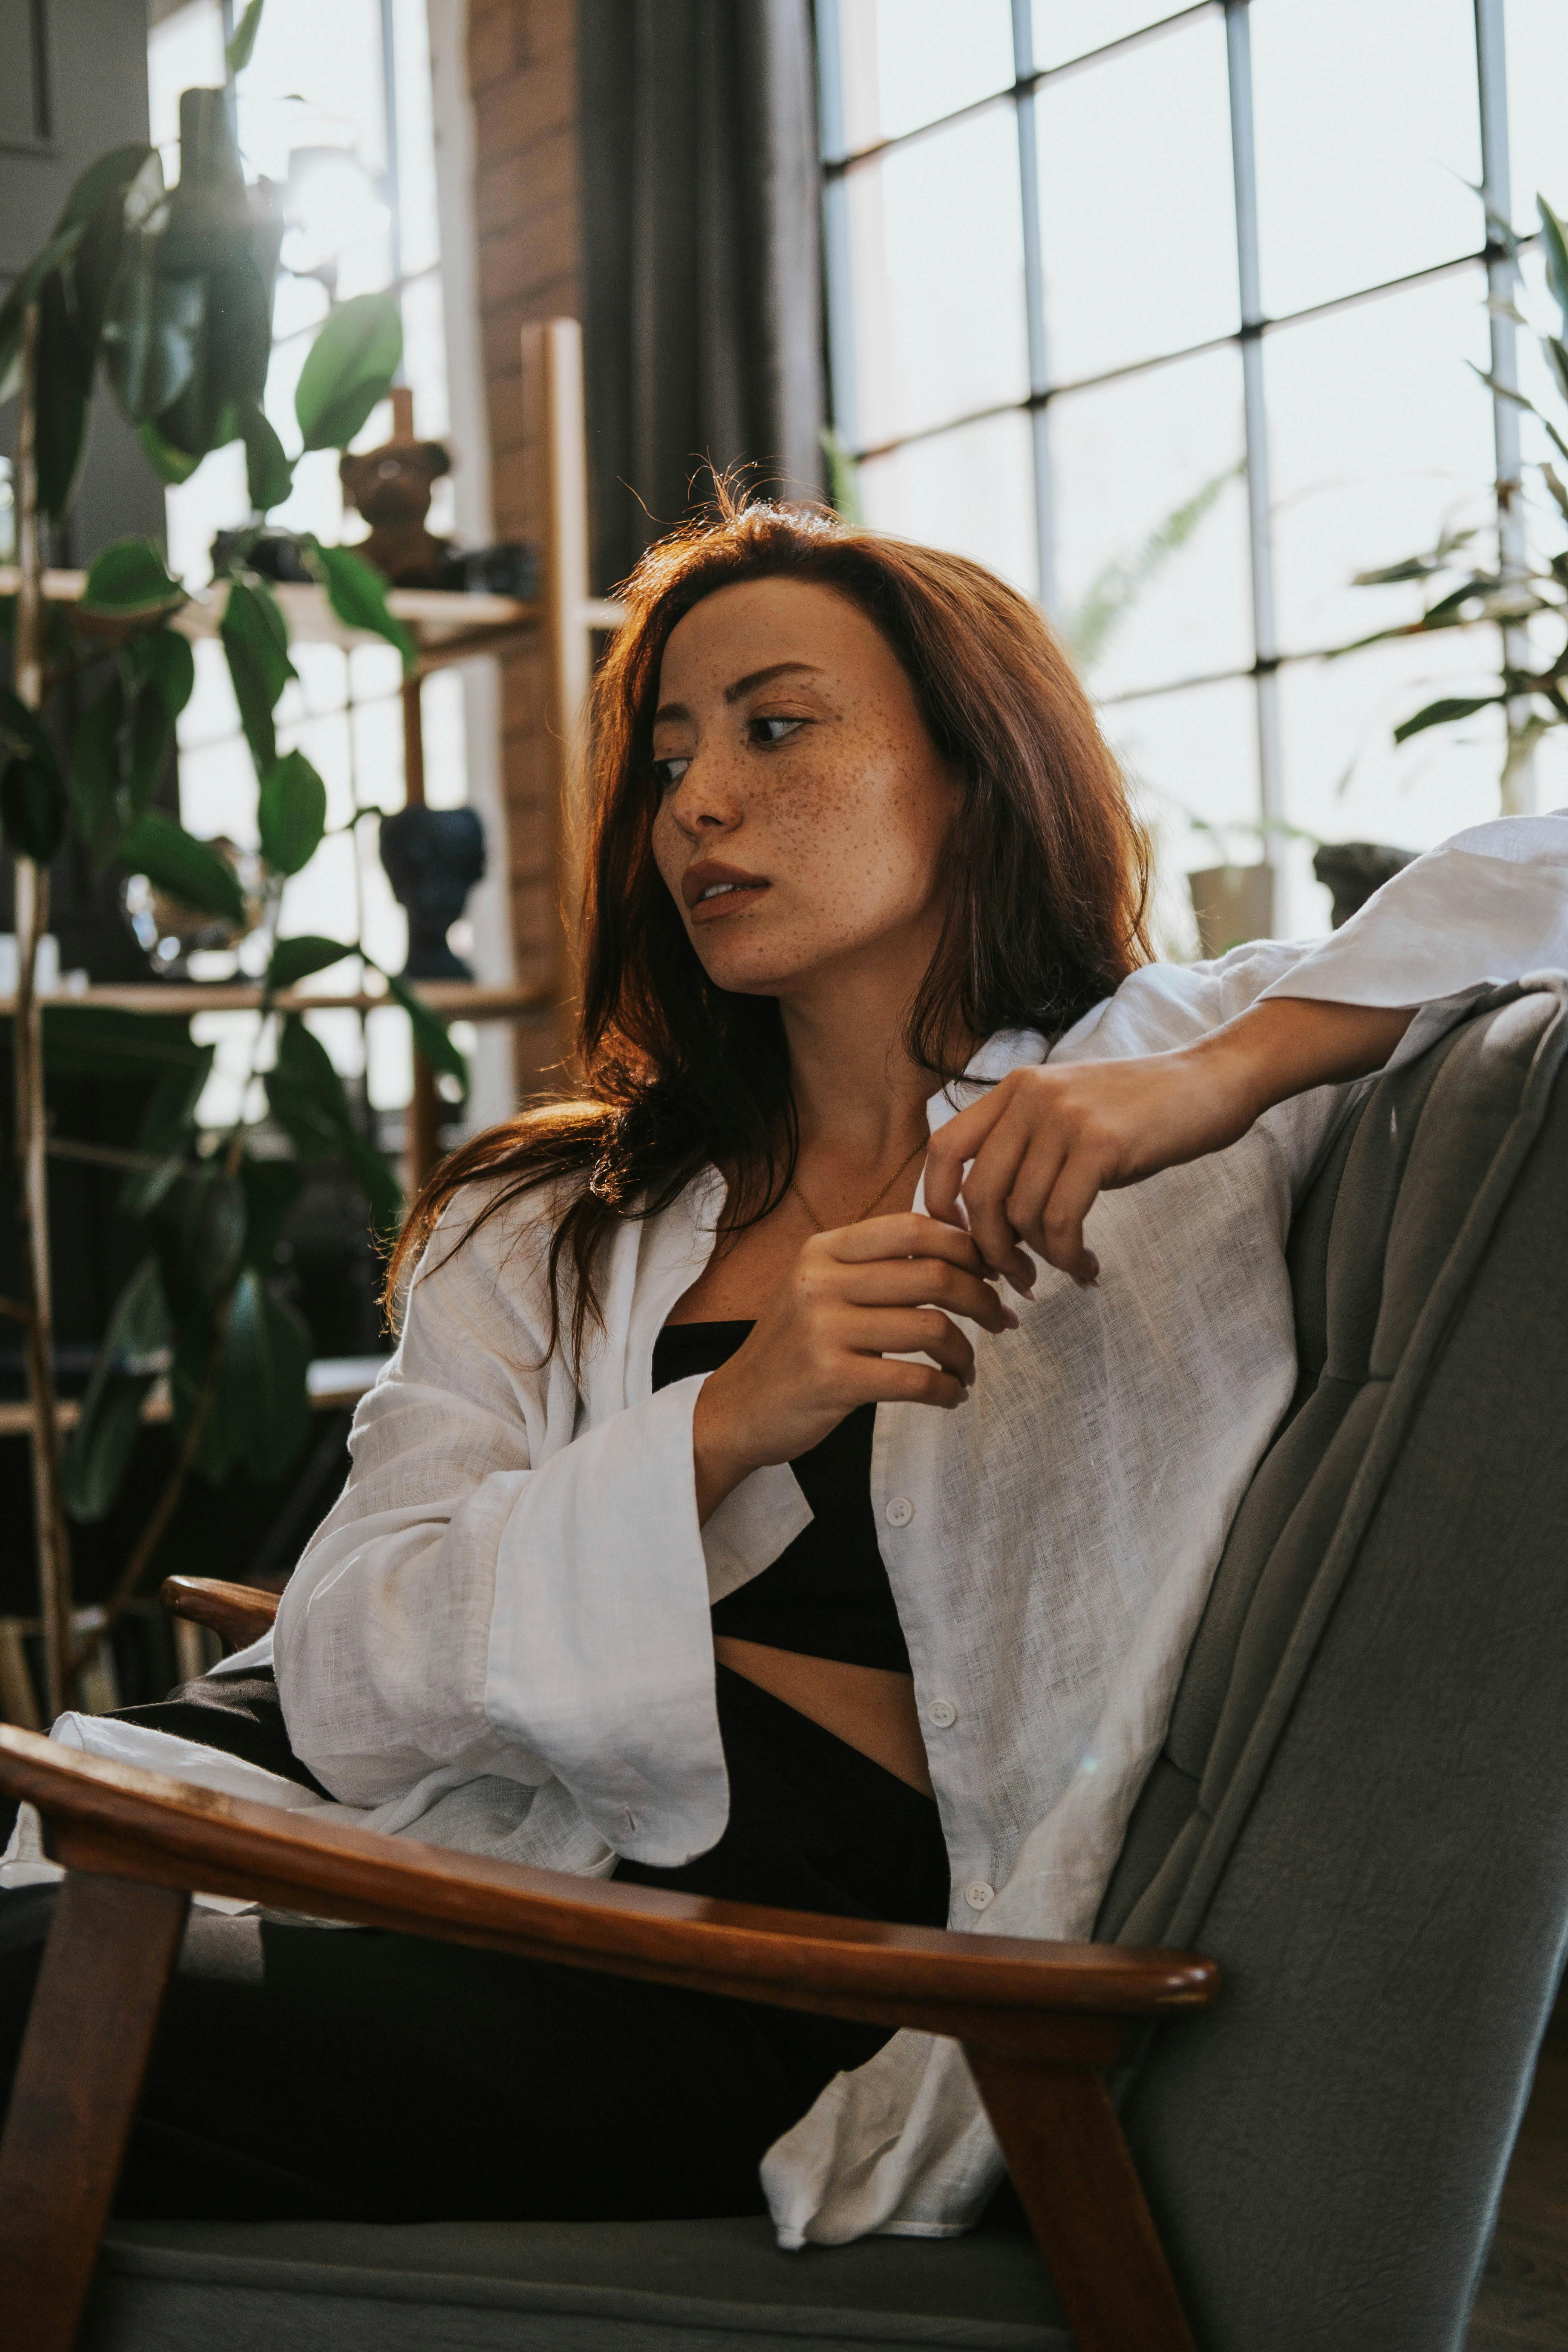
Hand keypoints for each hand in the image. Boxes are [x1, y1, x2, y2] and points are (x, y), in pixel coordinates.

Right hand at [691, 1212, 1015, 1518]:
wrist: (738, 1408)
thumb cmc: (795, 1348)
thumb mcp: (822, 1288)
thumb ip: (877, 1266)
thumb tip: (965, 1250)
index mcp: (823, 1250)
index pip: (914, 1227)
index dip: (966, 1246)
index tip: (992, 1271)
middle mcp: (821, 1281)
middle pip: (933, 1274)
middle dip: (982, 1297)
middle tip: (998, 1319)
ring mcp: (824, 1330)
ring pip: (931, 1328)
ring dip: (966, 1352)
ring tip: (966, 1368)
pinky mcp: (833, 1379)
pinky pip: (916, 1380)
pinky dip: (947, 1390)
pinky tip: (950, 1395)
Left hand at [924, 997, 1416, 1289]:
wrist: (1210, 1083)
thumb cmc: (1141, 1111)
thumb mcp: (1069, 1116)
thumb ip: (1025, 1153)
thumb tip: (988, 1225)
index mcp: (1014, 1089)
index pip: (942, 1148)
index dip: (937, 1203)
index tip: (962, 1241)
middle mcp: (1030, 1098)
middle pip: (977, 1194)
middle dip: (991, 1250)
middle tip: (1017, 1278)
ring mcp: (1065, 1118)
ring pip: (1021, 1213)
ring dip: (1040, 1258)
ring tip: (1067, 1269)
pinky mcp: (1101, 1144)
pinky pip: (1062, 1220)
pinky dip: (1070, 1256)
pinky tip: (1087, 1267)